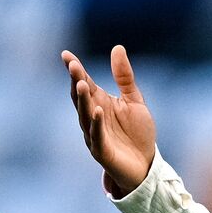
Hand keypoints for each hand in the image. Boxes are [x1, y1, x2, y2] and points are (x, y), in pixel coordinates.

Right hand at [61, 45, 155, 195]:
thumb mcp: (134, 100)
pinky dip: (96, 123)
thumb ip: (124, 77)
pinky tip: (98, 110)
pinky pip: (97, 135)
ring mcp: (94, 134)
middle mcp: (92, 117)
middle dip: (76, 81)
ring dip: (82, 100)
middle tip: (72, 65)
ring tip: (81, 83)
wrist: (145, 165)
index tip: (66, 54)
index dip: (76, 69)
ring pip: (85, 115)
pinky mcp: (101, 151)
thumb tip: (117, 47)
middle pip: (81, 97)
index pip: (84, 83)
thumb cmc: (137, 133)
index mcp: (99, 103)